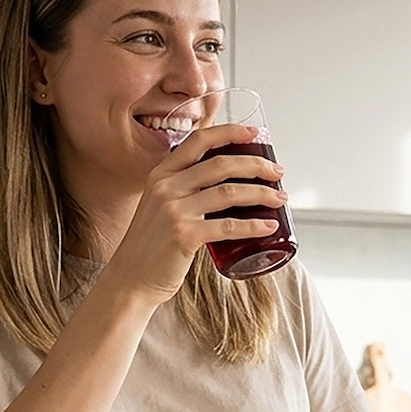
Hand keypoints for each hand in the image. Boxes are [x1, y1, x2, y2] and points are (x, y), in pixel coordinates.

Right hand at [106, 122, 288, 303]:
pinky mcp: (184, 236)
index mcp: (161, 174)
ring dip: (262, 194)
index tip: (256, 134)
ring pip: (229, 192)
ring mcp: (174, 211)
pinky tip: (269, 226)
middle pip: (221, 164)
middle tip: (278, 173)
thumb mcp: (160, 207)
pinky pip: (228, 226)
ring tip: (280, 198)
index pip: (199, 140)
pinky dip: (254, 226)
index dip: (230, 132)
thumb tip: (224, 187)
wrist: (130, 279)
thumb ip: (183, 192)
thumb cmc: (151, 246)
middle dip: (256, 165)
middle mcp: (166, 187)